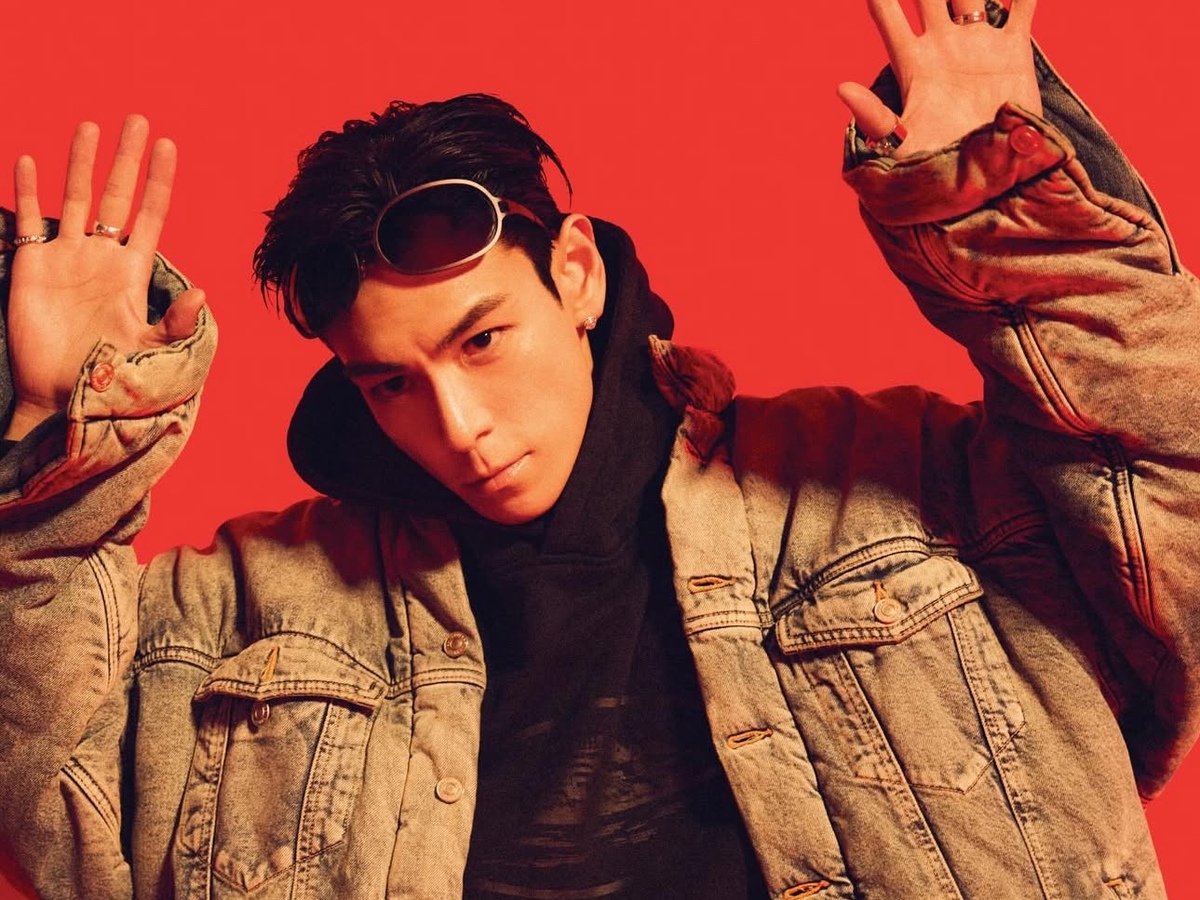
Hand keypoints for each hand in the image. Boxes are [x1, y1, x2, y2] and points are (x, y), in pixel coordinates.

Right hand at [5, 115, 204, 440]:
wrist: (63, 398)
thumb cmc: (112, 379)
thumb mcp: (151, 349)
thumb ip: (175, 322)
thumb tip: (202, 293)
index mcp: (133, 270)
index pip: (151, 214)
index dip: (161, 181)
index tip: (169, 146)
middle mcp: (102, 256)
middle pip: (116, 194)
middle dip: (126, 158)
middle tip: (137, 119)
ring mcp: (67, 258)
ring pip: (74, 197)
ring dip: (80, 163)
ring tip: (89, 126)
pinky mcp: (33, 266)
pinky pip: (30, 220)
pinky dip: (29, 191)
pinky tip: (31, 161)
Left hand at [838, 0, 1039, 155]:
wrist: (990, 179)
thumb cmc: (940, 169)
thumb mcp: (903, 144)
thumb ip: (874, 117)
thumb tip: (841, 87)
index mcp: (913, 65)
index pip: (889, 19)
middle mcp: (943, 47)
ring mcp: (978, 46)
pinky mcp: (1013, 51)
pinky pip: (1022, 7)